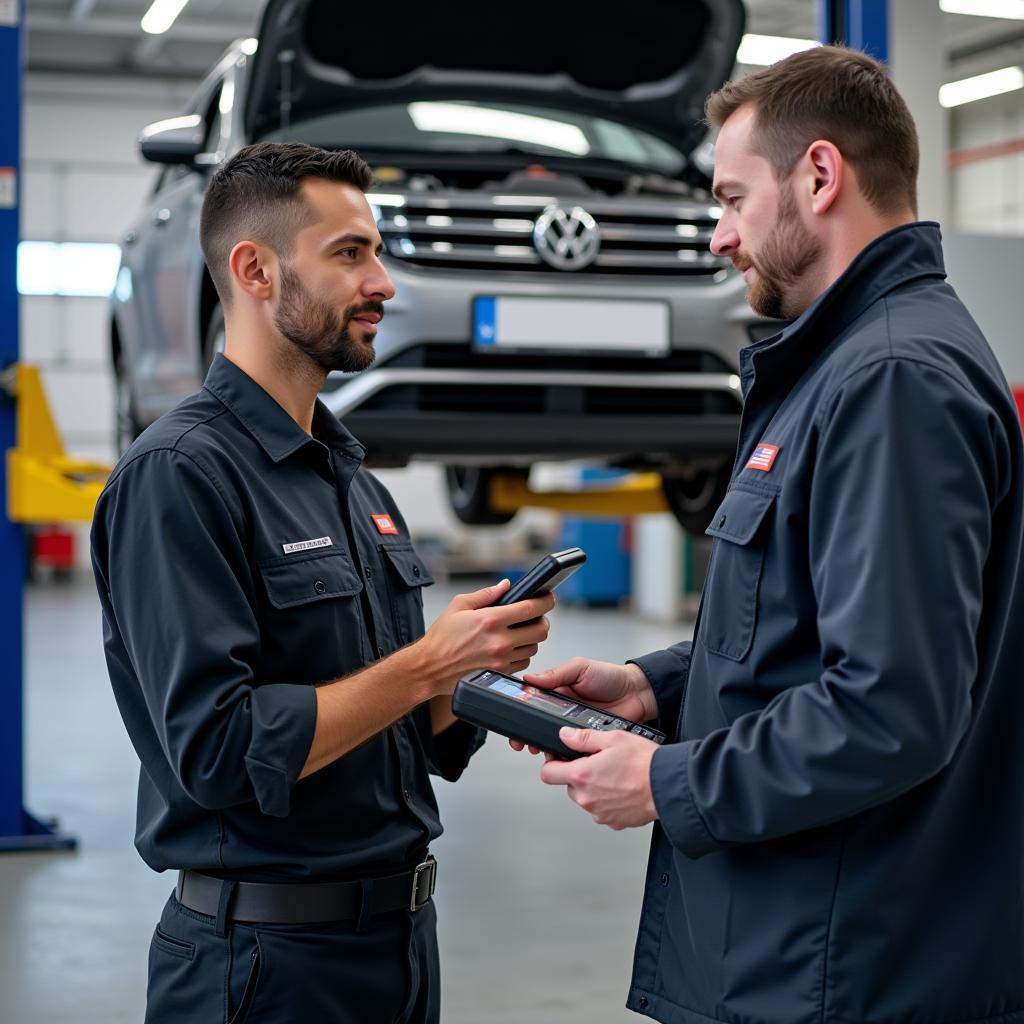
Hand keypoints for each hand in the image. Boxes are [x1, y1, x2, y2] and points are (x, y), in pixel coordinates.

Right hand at [417, 580, 554, 695]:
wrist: (429, 667)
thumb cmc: (441, 637)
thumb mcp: (459, 606)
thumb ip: (486, 594)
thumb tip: (506, 585)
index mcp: (490, 620)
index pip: (531, 608)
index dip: (546, 600)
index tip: (548, 597)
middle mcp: (499, 641)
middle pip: (541, 630)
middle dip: (543, 620)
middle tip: (536, 616)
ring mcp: (501, 659)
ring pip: (535, 647)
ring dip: (532, 638)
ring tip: (520, 632)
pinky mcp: (500, 673)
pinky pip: (524, 662)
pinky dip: (523, 653)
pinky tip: (512, 646)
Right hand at [508, 658, 655, 751]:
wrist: (637, 693)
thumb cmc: (610, 677)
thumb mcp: (580, 668)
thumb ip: (556, 673)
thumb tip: (530, 677)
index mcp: (557, 690)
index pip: (532, 700)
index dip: (520, 709)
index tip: (510, 718)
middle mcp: (562, 709)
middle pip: (537, 723)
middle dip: (525, 733)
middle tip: (519, 742)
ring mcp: (573, 725)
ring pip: (551, 738)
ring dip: (542, 744)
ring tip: (536, 748)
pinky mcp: (585, 739)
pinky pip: (570, 748)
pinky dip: (563, 752)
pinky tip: (558, 754)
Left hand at [539, 728, 659, 829]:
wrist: (668, 786)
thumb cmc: (644, 763)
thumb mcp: (612, 738)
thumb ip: (583, 738)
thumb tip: (565, 736)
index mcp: (582, 775)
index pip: (548, 774)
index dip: (553, 763)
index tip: (561, 758)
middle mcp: (587, 798)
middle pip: (569, 786)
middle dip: (579, 775)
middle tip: (600, 763)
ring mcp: (599, 813)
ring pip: (587, 798)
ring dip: (595, 788)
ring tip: (616, 776)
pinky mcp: (613, 822)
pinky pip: (602, 810)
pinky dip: (609, 801)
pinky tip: (623, 789)